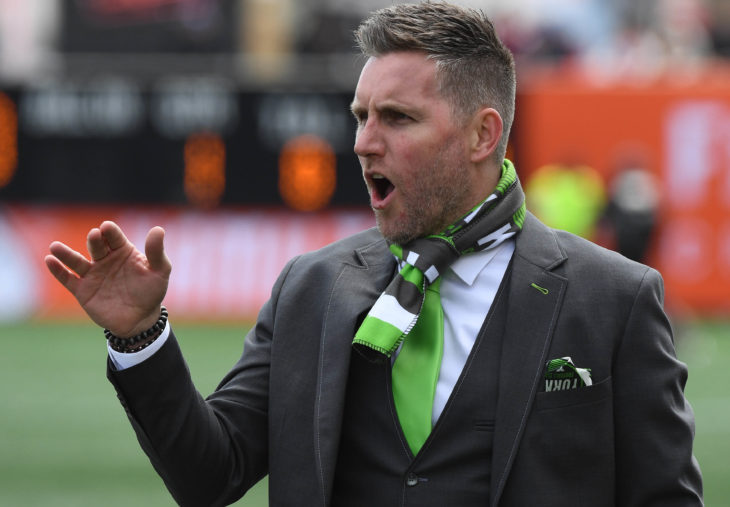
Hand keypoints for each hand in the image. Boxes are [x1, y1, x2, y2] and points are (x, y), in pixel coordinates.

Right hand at [45, 221, 171, 336]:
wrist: (140, 319)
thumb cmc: (151, 291)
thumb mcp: (160, 271)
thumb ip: (156, 252)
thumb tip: (158, 229)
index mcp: (123, 251)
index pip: (114, 237)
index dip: (110, 232)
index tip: (107, 228)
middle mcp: (105, 260)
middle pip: (96, 246)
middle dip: (95, 240)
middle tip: (94, 235)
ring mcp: (93, 275)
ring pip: (76, 261)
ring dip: (66, 254)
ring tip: (55, 247)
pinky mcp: (83, 290)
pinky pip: (67, 279)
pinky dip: (58, 271)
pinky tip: (50, 261)